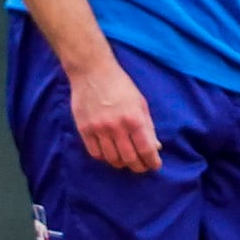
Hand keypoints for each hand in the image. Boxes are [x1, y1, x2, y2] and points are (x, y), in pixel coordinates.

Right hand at [69, 57, 161, 172]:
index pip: (146, 149)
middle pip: (129, 158)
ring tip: (125, 161)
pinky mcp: (84, 129)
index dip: (152, 161)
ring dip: (120, 163)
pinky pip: (95, 152)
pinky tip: (109, 153)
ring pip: (111, 158)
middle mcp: (116, 127)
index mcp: (134, 119)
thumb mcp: (140, 103)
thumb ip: (148, 126)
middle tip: (141, 166)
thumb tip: (155, 147)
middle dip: (138, 166)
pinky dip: (104, 157)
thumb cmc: (121, 85)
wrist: (92, 72)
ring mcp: (98, 129)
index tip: (154, 165)